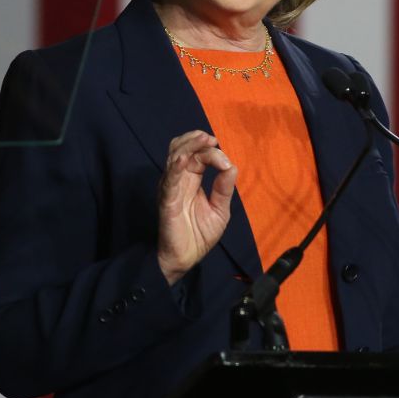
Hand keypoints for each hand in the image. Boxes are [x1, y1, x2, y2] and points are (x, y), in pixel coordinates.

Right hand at [156, 130, 236, 285]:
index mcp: (191, 179)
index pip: (198, 155)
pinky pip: (169, 180)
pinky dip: (176, 167)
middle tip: (210, 138)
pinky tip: (185, 160)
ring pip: (174, 157)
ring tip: (202, 139)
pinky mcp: (166, 200)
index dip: (211, 152)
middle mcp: (179, 179)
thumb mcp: (220, 209)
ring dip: (188, 146)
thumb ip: (224, 188)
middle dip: (195, 139)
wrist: (185, 259)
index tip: (225, 162)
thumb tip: (232, 166)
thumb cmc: (199, 235)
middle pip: (182, 148)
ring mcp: (171, 188)